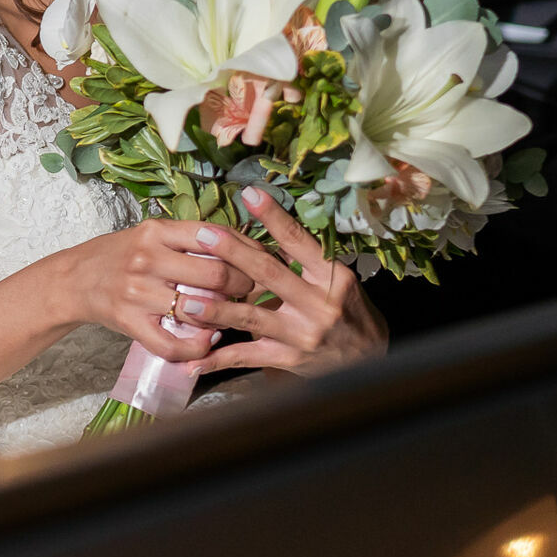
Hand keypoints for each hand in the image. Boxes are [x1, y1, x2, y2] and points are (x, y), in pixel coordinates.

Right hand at [64, 220, 259, 361]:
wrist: (74, 279)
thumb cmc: (120, 254)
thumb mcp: (151, 234)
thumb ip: (190, 237)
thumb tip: (243, 243)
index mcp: (156, 231)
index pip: (215, 238)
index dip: (246, 253)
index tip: (260, 263)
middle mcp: (146, 258)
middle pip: (214, 275)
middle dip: (242, 286)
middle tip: (249, 292)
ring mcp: (136, 292)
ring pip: (198, 310)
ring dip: (223, 318)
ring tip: (231, 316)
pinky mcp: (129, 322)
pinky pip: (171, 344)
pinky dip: (195, 349)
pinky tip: (206, 342)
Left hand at [176, 186, 387, 376]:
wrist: (371, 357)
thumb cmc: (349, 308)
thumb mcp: (337, 279)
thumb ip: (304, 259)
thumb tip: (269, 224)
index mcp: (332, 277)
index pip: (299, 241)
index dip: (274, 217)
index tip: (249, 194)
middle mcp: (318, 304)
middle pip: (269, 275)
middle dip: (233, 254)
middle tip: (204, 236)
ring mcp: (302, 334)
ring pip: (252, 319)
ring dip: (217, 311)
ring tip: (186, 302)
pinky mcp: (289, 359)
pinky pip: (248, 357)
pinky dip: (218, 359)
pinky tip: (192, 362)